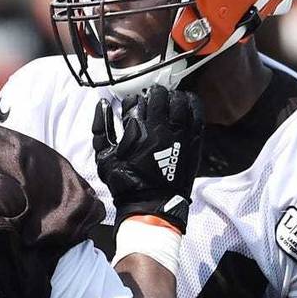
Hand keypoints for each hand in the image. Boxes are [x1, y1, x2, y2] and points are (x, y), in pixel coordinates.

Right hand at [93, 85, 202, 232]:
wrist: (151, 203)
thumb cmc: (127, 182)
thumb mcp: (103, 157)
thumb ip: (100, 128)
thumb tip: (102, 105)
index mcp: (136, 130)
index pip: (136, 102)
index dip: (134, 100)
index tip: (134, 103)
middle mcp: (159, 129)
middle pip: (159, 97)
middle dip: (153, 94)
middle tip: (152, 98)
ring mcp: (178, 134)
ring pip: (179, 102)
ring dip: (172, 97)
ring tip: (169, 100)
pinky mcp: (192, 142)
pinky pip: (196, 115)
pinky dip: (191, 105)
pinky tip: (186, 104)